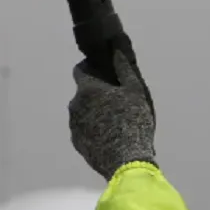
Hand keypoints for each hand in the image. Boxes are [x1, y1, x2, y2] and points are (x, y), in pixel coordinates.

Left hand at [69, 48, 156, 179]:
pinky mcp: (76, 143)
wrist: (126, 161)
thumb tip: (116, 49)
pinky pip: (83, 129)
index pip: (80, 69)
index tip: (104, 74)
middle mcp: (75, 105)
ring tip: (115, 122)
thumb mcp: (135, 91)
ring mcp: (74, 126)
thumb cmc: (133, 121)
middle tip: (116, 101)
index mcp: (87, 89)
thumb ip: (124, 68)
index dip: (91, 68)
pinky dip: (92, 129)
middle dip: (96, 93)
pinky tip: (109, 136)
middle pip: (83, 92)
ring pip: (82, 112)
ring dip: (93, 111)